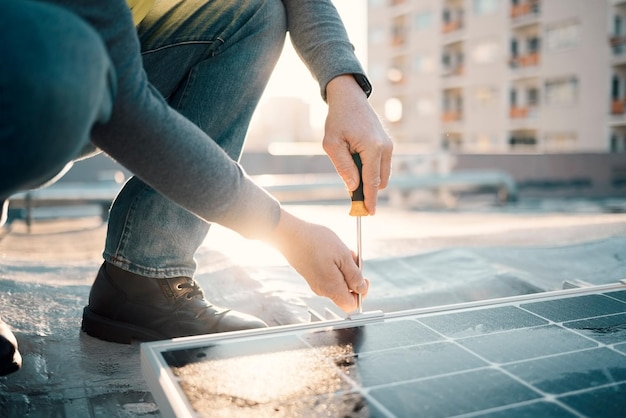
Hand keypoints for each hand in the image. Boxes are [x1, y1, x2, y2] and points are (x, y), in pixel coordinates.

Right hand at [266, 209, 368, 311]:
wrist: (290, 235)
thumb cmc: (315, 242)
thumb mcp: (343, 255)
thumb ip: (354, 275)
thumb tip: (362, 288)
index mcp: (332, 288)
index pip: (351, 306)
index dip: (361, 294)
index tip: (363, 278)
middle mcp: (323, 290)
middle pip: (346, 293)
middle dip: (353, 276)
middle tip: (352, 258)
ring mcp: (316, 283)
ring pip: (339, 282)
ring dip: (345, 268)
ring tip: (341, 251)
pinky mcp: (312, 276)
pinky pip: (330, 276)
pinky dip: (336, 266)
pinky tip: (333, 252)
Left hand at [323, 75, 392, 214]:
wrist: (350, 99)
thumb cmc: (338, 120)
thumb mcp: (332, 144)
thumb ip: (343, 167)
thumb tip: (354, 187)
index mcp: (373, 148)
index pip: (372, 181)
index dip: (370, 199)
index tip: (369, 214)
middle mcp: (385, 148)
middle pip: (380, 181)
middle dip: (367, 190)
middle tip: (350, 193)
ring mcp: (389, 146)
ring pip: (382, 175)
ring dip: (368, 179)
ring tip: (350, 170)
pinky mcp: (388, 145)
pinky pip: (381, 166)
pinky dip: (370, 170)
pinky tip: (356, 163)